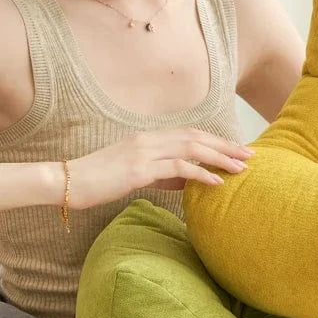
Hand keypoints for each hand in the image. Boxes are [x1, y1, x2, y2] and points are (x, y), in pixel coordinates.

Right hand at [67, 127, 253, 209]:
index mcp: (148, 138)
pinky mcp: (139, 169)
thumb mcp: (136, 174)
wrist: (67, 182)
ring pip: (191, 149)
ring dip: (220, 158)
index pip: (190, 135)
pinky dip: (200, 174)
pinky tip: (217, 182)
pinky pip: (177, 168)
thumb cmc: (100, 181)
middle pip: (196, 138)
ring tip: (241, 168)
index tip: (238, 149)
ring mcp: (144, 152)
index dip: (216, 141)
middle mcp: (149, 139)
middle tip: (250, 155)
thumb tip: (189, 180)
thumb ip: (163, 174)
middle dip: (226, 146)